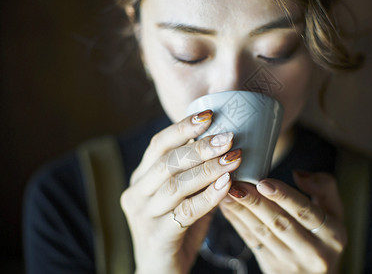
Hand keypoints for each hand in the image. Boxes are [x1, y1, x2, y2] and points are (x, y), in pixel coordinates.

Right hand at [120, 110, 241, 273]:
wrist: (162, 272)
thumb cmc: (178, 228)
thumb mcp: (184, 196)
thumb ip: (196, 173)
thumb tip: (226, 144)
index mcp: (141, 178)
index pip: (158, 145)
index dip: (182, 127)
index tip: (208, 114)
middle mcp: (136, 193)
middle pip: (167, 162)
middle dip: (200, 147)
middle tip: (229, 137)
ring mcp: (142, 216)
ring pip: (176, 184)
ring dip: (208, 168)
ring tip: (234, 158)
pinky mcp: (156, 237)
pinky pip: (185, 211)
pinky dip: (208, 196)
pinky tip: (227, 184)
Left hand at [219, 171, 345, 273]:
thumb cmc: (325, 235)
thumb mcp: (335, 211)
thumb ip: (324, 186)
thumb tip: (298, 174)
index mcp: (333, 235)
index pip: (305, 211)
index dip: (283, 196)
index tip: (263, 181)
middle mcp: (314, 253)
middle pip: (280, 223)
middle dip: (256, 203)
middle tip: (238, 185)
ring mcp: (291, 263)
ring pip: (262, 233)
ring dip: (242, 212)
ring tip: (228, 193)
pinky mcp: (273, 268)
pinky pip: (252, 242)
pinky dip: (237, 223)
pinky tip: (227, 207)